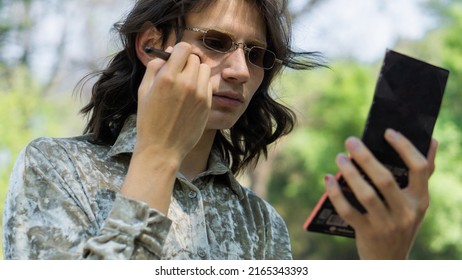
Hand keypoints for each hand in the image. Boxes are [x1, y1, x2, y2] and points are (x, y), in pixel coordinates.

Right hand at [136, 42, 211, 162]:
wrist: (162, 148)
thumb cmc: (149, 120)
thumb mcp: (143, 91)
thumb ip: (155, 67)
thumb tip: (167, 53)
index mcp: (168, 77)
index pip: (184, 48)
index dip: (179, 50)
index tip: (176, 57)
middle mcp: (187, 83)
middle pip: (195, 58)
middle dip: (187, 62)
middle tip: (179, 73)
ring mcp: (200, 94)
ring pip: (204, 70)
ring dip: (196, 72)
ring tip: (186, 84)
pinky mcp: (208, 105)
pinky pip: (209, 85)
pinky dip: (202, 86)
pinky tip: (191, 96)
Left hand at [325, 129, 437, 258]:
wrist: (389, 260)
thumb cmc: (400, 221)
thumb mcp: (415, 202)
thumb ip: (422, 174)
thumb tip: (432, 140)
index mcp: (420, 199)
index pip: (419, 168)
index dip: (404, 147)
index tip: (387, 132)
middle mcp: (406, 212)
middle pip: (385, 179)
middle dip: (365, 157)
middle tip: (350, 140)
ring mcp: (386, 224)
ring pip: (365, 194)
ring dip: (349, 173)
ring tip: (339, 157)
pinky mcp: (367, 232)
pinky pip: (348, 210)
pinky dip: (336, 193)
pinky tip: (328, 179)